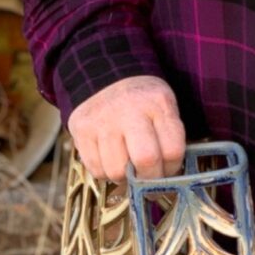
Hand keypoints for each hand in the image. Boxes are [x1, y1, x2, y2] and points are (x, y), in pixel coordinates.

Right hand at [68, 75, 185, 182]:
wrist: (106, 76)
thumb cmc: (142, 101)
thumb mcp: (163, 106)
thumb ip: (169, 137)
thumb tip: (169, 178)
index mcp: (158, 103)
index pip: (172, 150)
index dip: (172, 169)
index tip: (167, 170)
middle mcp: (130, 110)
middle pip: (145, 160)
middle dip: (149, 178)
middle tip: (147, 177)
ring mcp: (103, 120)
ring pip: (117, 171)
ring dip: (124, 177)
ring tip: (126, 164)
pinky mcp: (81, 129)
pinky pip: (95, 169)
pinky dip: (105, 172)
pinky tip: (110, 158)